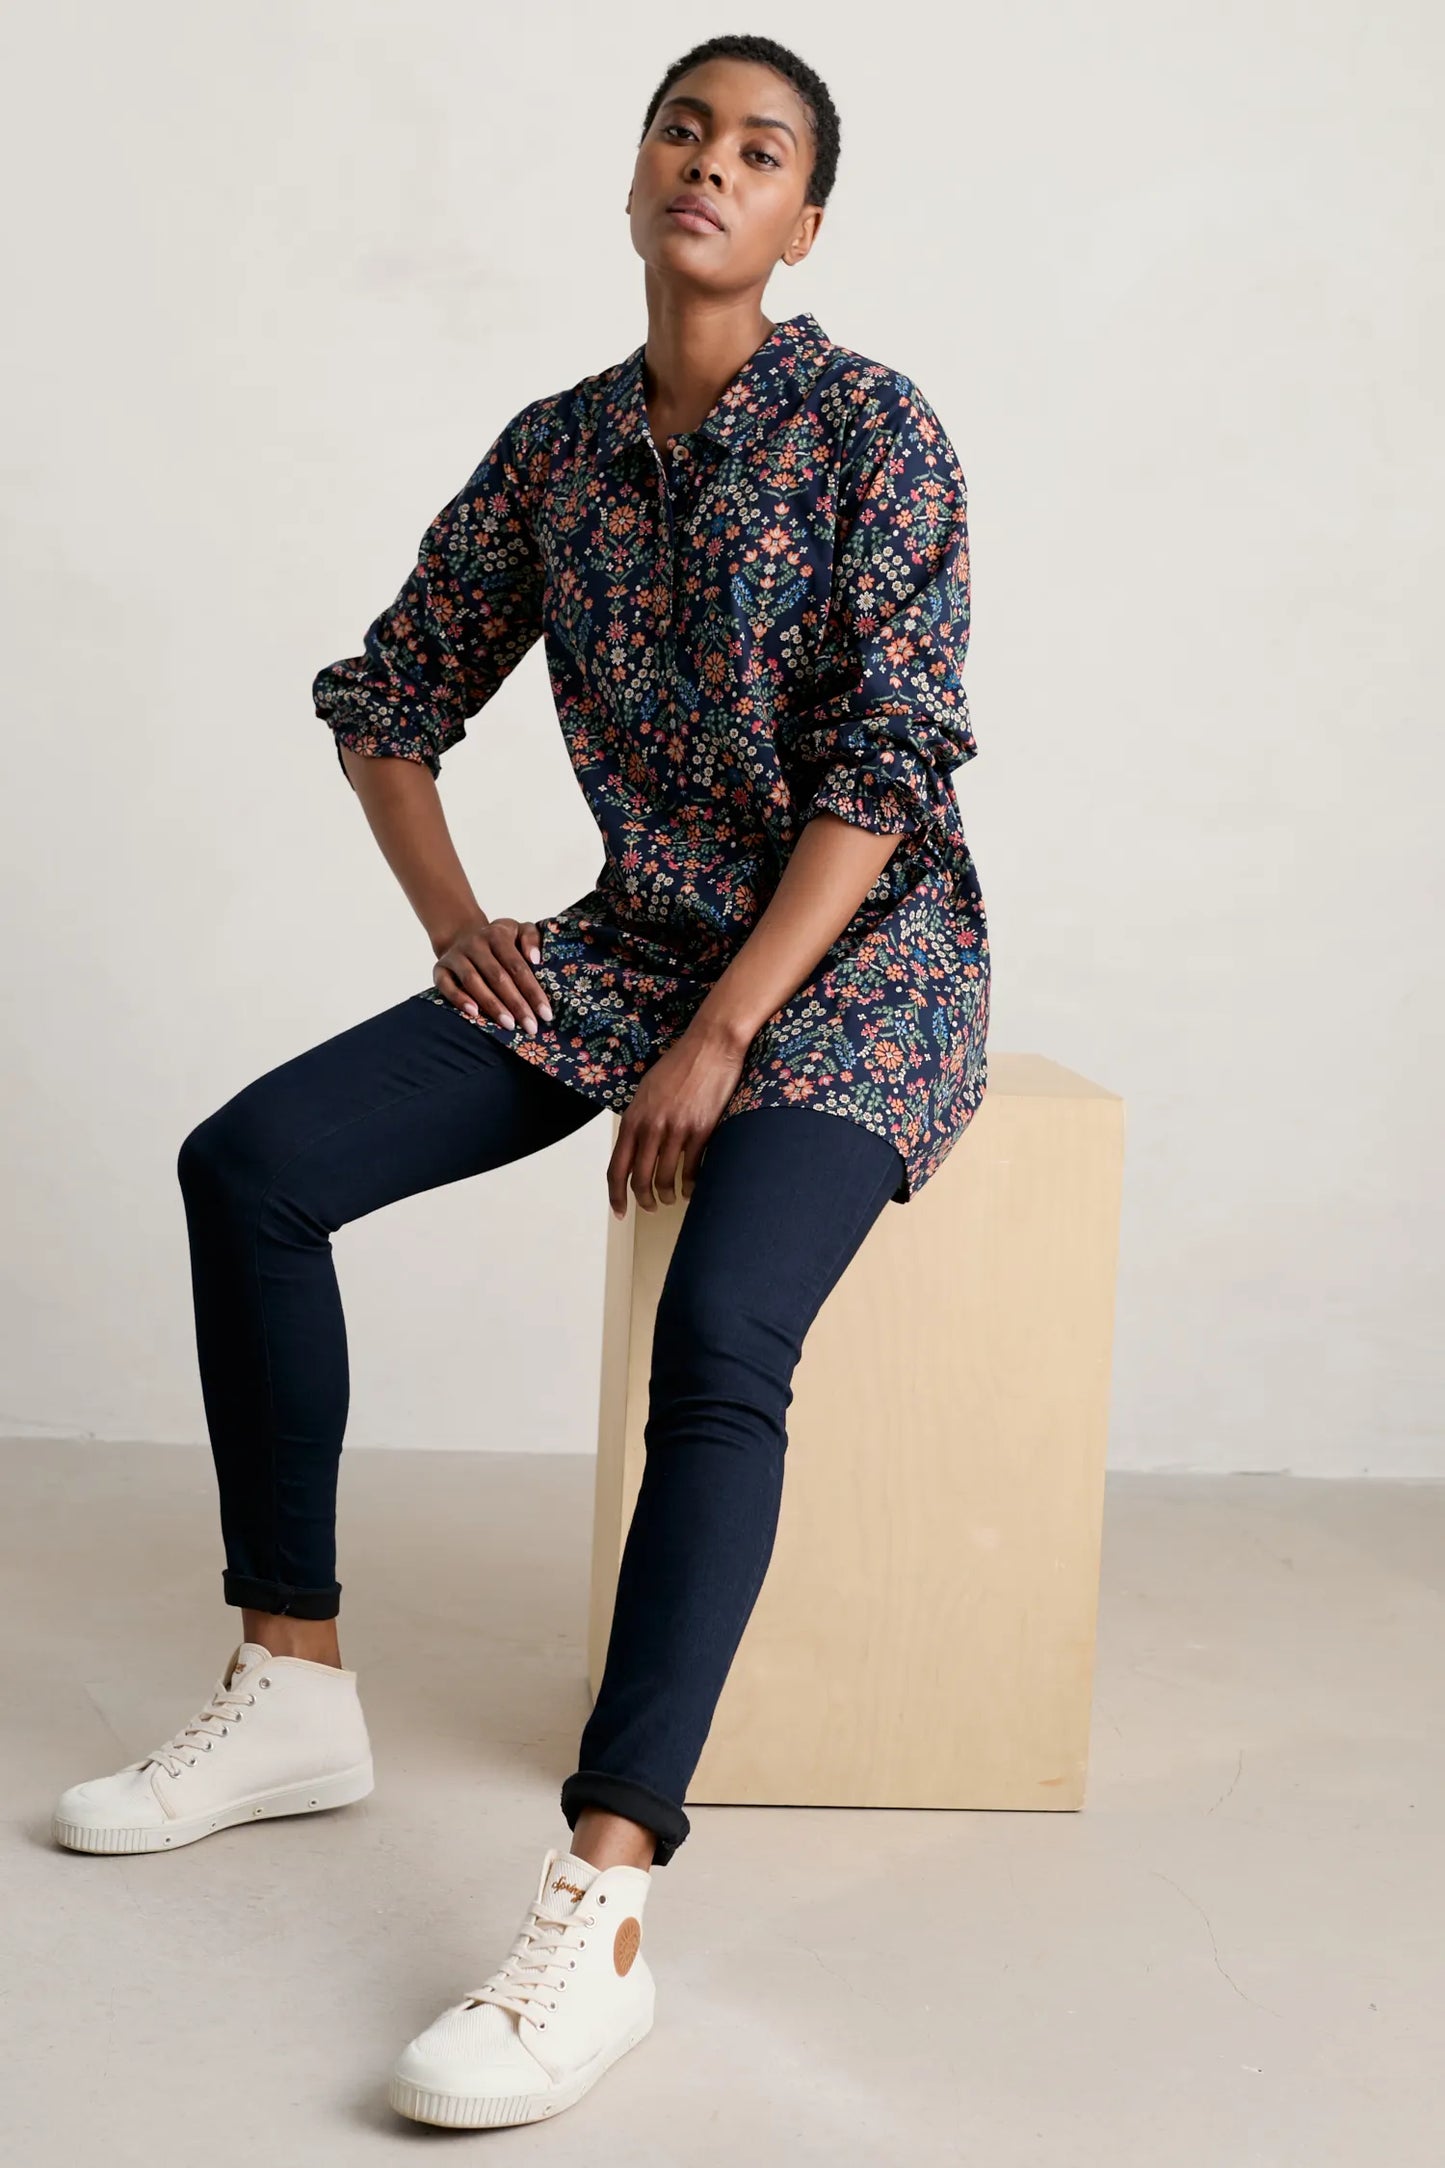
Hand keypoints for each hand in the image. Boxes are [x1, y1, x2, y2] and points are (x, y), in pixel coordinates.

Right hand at [432, 915, 552, 1037]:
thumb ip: (531, 937)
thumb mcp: (518, 930)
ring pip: (473, 982)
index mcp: (497, 934)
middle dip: (517, 1004)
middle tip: (531, 1027)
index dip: (532, 991)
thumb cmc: (499, 942)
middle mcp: (475, 943)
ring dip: (492, 1005)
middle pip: (498, 977)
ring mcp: (456, 956)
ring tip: (509, 1025)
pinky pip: (446, 985)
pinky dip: (459, 999)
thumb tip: (534, 958)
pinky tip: (474, 1013)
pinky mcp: (439, 968)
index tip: (546, 1013)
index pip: (517, 966)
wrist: (461, 936)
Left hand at [608, 1022, 749, 1217]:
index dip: (616, 1195)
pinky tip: (691, 1189)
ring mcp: (676, 1130)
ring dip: (667, 1195)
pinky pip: (692, 1169)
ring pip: (665, 1178)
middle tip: (650, 1207)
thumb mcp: (646, 1091)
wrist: (710, 1046)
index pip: (616, 1168)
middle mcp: (651, 1127)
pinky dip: (690, 1185)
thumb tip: (635, 1146)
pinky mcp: (701, 1130)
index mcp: (633, 1118)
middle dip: (644, 1200)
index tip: (620, 1211)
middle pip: (640, 1179)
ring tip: (671, 1199)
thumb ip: (638, 1120)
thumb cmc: (679, 1065)